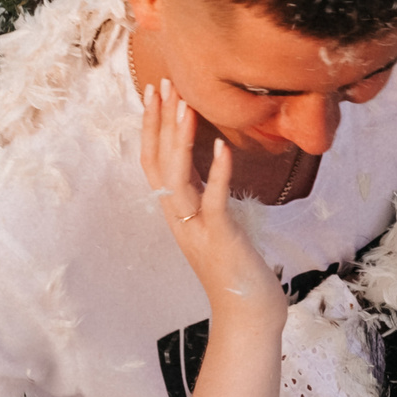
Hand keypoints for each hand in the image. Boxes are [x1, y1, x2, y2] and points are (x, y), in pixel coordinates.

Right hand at [139, 80, 283, 321]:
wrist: (246, 314)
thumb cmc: (236, 269)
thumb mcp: (216, 223)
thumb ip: (207, 195)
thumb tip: (211, 162)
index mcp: (177, 210)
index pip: (154, 160)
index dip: (150, 126)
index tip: (154, 91)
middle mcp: (178, 216)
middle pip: (159, 161)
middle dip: (160, 121)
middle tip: (164, 83)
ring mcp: (196, 227)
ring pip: (177, 177)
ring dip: (180, 140)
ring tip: (186, 106)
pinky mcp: (220, 237)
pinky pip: (214, 200)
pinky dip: (218, 173)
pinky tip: (223, 146)